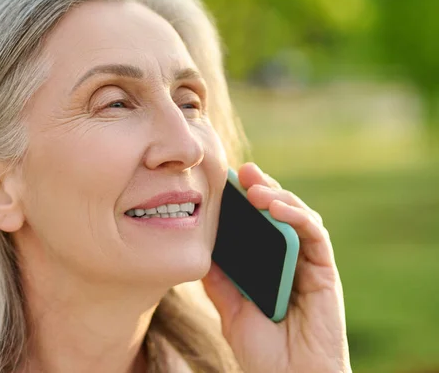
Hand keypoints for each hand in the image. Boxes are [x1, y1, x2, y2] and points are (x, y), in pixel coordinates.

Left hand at [201, 162, 350, 372]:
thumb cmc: (263, 352)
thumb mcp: (231, 311)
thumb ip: (219, 282)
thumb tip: (199, 252)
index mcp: (267, 267)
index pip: (257, 226)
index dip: (243, 203)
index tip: (224, 182)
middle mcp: (289, 261)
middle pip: (278, 215)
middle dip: (262, 188)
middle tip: (241, 171)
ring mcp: (307, 264)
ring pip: (298, 217)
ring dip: (278, 196)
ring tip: (255, 186)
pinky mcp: (325, 271)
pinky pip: (314, 235)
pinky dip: (297, 217)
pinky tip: (276, 207)